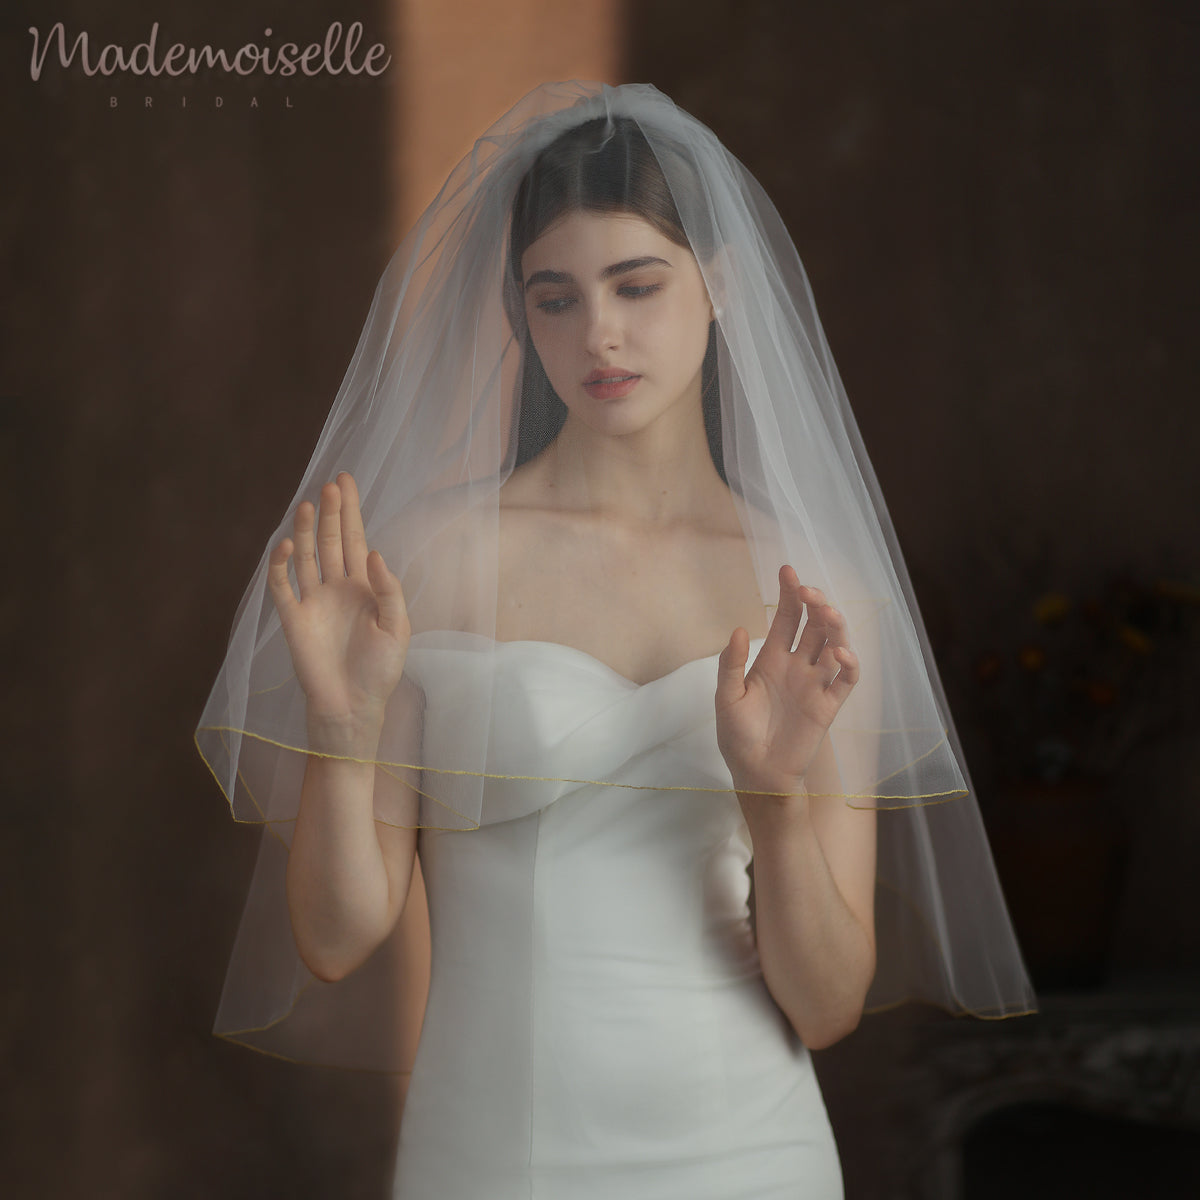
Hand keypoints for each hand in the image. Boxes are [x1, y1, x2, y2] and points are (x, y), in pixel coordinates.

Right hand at [266, 473, 409, 748]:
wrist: (354, 705)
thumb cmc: (381, 670)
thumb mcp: (397, 628)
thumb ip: (388, 589)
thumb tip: (373, 552)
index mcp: (364, 587)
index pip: (355, 539)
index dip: (350, 511)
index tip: (346, 481)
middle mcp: (336, 587)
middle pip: (330, 540)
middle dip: (331, 512)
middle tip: (332, 484)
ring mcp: (313, 601)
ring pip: (306, 556)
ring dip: (305, 531)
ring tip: (308, 504)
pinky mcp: (293, 619)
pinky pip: (282, 586)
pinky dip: (280, 565)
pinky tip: (285, 544)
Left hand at [715, 565, 858, 799]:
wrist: (757, 775)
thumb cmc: (738, 736)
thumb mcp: (726, 697)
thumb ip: (730, 664)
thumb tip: (739, 628)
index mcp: (771, 659)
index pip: (786, 618)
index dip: (789, 594)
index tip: (788, 570)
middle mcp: (797, 666)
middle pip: (814, 625)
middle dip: (814, 603)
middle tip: (808, 591)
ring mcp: (815, 684)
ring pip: (834, 644)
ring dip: (834, 626)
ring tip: (827, 613)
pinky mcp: (828, 706)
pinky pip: (846, 680)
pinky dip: (850, 663)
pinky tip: (840, 653)